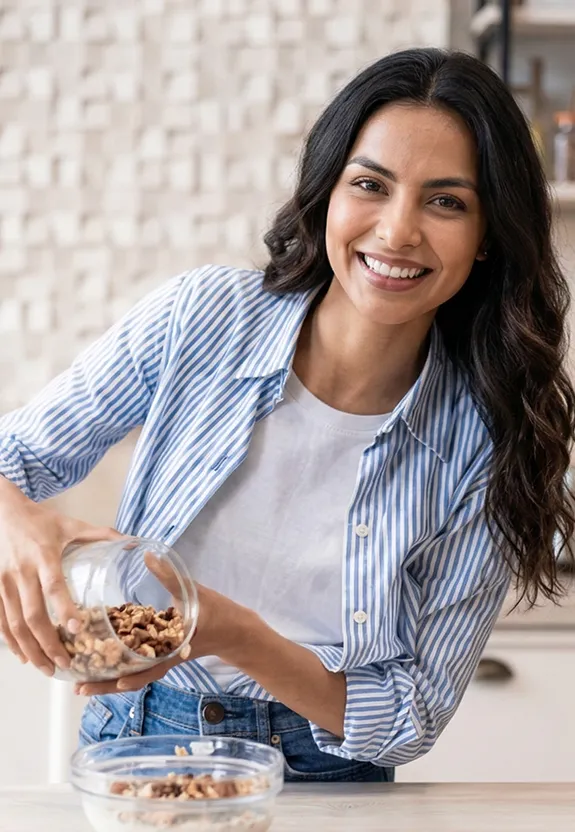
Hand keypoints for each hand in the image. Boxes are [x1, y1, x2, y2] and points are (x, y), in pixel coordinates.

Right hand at [0, 477, 122, 675]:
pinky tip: (23, 656)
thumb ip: (102, 534)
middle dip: (47, 643)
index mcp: (44, 556)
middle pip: (32, 615)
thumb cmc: (42, 521)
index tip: (77, 628)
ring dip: (30, 649)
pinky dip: (11, 642)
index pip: (53, 586)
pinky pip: (0, 620)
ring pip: (15, 623)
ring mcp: (5, 582)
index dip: (64, 608)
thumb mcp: (72, 525)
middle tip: (64, 662)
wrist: (6, 513)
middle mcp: (23, 572)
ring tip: (46, 668)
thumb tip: (132, 543)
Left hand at [75, 567, 254, 695]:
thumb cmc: (218, 612)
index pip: (150, 667)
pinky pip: (138, 667)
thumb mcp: (193, 592)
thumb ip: (169, 576)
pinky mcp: (161, 655)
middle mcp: (166, 659)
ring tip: (82, 685)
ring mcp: (163, 659)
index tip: (113, 681)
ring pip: (133, 676)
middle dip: (107, 685)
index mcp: (175, 649)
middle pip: (134, 678)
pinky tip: (102, 666)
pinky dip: (120, 669)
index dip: (130, 675)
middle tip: (80, 689)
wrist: (235, 630)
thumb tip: (147, 554)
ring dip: (108, 682)